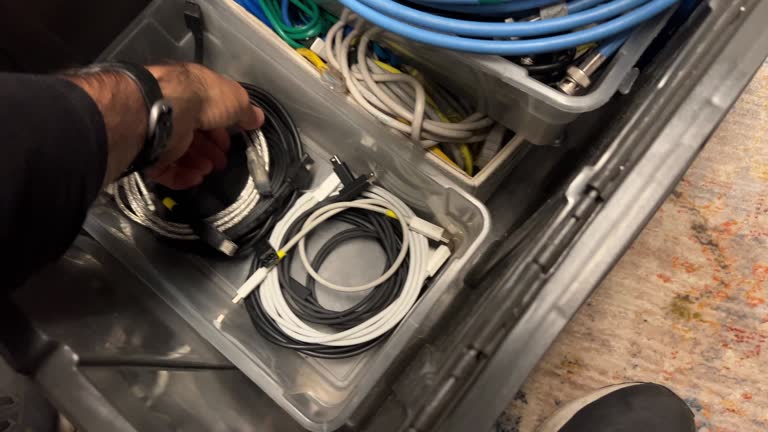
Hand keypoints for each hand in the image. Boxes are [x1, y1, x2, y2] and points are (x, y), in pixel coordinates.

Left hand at [144, 64, 263, 188]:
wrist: (165, 111)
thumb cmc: (202, 98)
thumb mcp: (235, 99)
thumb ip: (247, 111)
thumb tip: (257, 118)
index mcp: (190, 92)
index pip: (206, 113)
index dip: (221, 129)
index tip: (231, 142)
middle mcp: (173, 110)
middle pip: (193, 135)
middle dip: (210, 150)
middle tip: (221, 161)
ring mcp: (158, 132)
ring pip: (180, 153)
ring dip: (198, 163)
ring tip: (209, 169)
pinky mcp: (149, 153)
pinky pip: (166, 169)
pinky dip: (182, 176)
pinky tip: (196, 177)